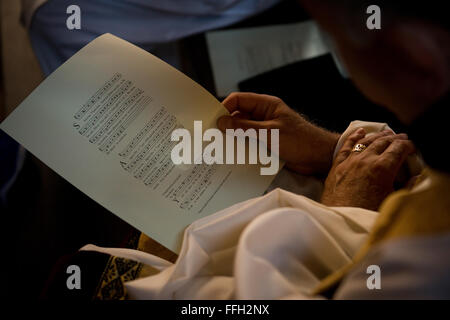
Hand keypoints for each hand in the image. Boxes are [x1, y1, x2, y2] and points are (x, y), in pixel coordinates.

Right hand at [217, 92, 339, 174]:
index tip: (213, 121)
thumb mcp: (269, 133)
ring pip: (241, 131)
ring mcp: (264, 130)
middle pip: (237, 116)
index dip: (224, 107)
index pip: (238, 100)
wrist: (319, 158)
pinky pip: (248, 143)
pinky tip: (232, 157)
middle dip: (226, 125)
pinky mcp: (266, 144)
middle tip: (212, 137)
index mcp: (265, 105)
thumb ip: (245, 127)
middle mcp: (263, 115)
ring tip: (219, 149)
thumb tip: (221, 122)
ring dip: (232, 139)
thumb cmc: (299, 140)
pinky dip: (240, 149)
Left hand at [321, 128, 414, 210]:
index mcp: (383, 168)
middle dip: (395, 138)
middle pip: (384, 142)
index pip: (399, 148)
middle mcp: (366, 160)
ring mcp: (350, 161)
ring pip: (366, 141)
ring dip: (378, 136)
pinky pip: (346, 146)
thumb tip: (414, 178)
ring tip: (386, 134)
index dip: (408, 146)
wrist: (341, 219)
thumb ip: (406, 188)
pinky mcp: (337, 166)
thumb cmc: (367, 214)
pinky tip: (359, 132)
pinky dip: (354, 137)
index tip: (412, 147)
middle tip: (402, 137)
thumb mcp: (392, 201)